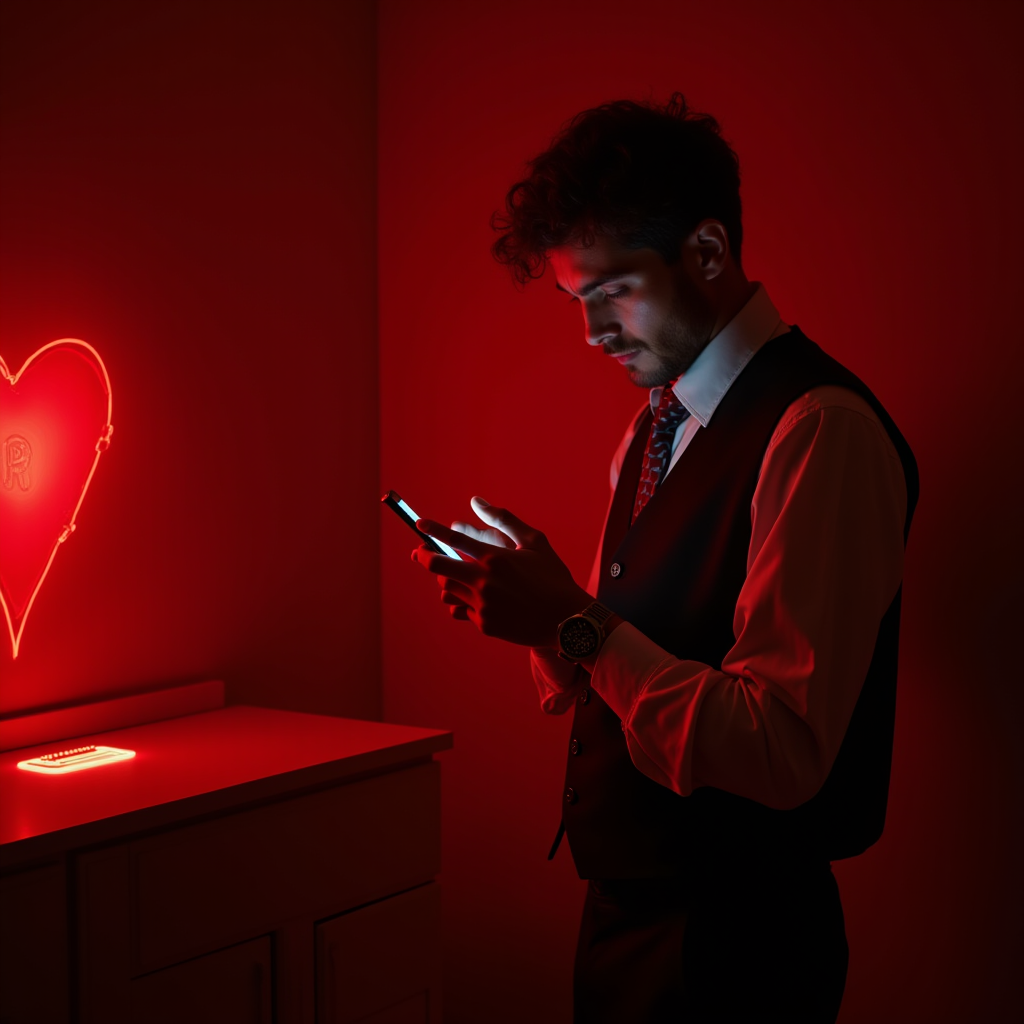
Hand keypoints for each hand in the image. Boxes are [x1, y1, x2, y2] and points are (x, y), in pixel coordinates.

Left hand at [411, 496, 591, 647]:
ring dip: (445, 579)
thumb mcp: (534, 542)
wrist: (567, 620)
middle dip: (423, 556)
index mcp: (494, 557)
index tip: (420, 524)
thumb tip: (476, 500)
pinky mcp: (484, 623)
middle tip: (420, 551)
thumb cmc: (552, 577)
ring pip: (446, 589)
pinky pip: (460, 609)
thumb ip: (503, 519)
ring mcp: (482, 604)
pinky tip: (471, 596)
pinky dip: (462, 600)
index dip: (432, 529)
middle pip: (437, 566)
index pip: (453, 539)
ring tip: (452, 574)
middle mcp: (483, 580)